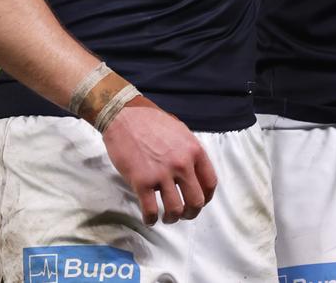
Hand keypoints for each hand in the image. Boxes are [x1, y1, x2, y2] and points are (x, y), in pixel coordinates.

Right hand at [102, 96, 216, 225]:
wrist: (125, 117)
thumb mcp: (181, 131)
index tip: (200, 202)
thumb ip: (190, 152)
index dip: (206, 197)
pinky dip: (151, 220)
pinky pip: (150, 211)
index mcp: (194, 150)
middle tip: (183, 214)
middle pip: (196, 202)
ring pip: (175, 210)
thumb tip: (195, 172)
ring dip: (172, 218)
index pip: (210, 183)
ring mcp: (162, 174)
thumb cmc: (152, 122)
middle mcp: (182, 164)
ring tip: (166, 216)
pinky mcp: (141, 182)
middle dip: (191, 213)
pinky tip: (149, 218)